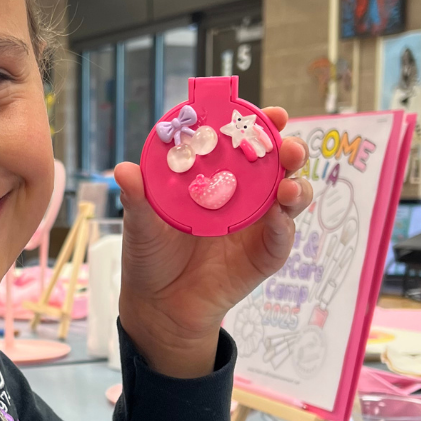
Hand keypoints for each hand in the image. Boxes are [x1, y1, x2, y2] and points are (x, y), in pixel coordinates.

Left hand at [114, 107, 310, 377]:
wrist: (159, 306)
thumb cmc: (151, 255)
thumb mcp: (141, 223)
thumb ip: (137, 197)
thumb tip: (124, 170)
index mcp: (218, 176)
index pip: (245, 143)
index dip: (260, 125)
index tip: (270, 114)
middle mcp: (245, 195)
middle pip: (279, 165)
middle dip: (290, 150)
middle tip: (287, 147)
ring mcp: (258, 225)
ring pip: (291, 197)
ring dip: (296, 187)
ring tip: (288, 188)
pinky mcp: (264, 256)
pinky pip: (281, 238)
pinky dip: (283, 227)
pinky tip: (278, 219)